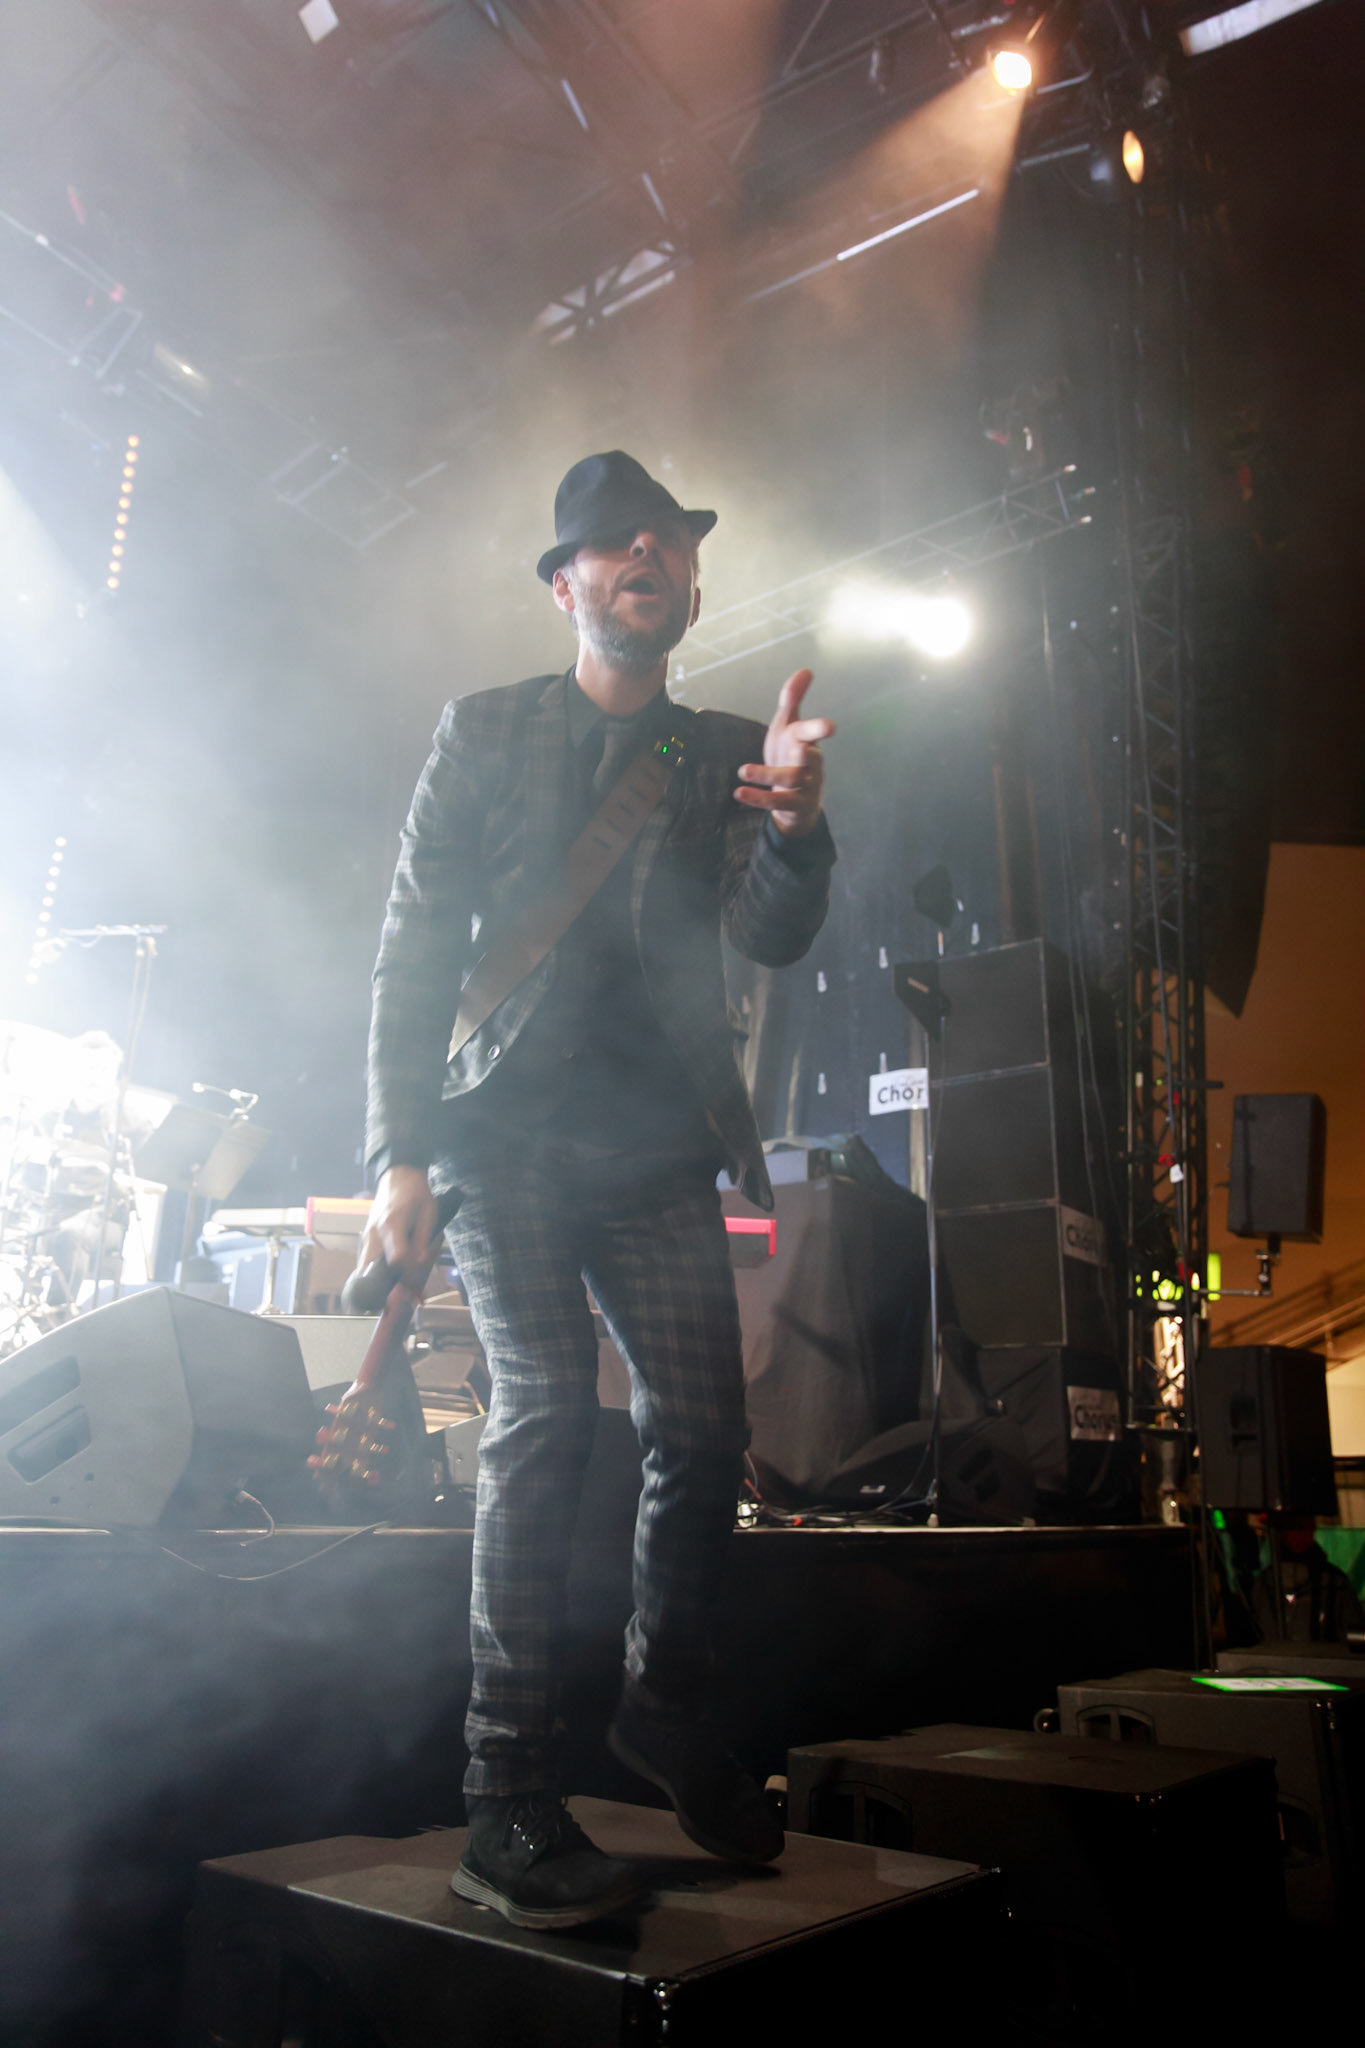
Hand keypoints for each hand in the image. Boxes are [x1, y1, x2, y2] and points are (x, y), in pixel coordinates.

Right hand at [358, 1165, 437, 1283]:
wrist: (398, 1177)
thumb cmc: (416, 1193)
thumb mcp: (430, 1212)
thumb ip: (424, 1239)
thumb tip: (421, 1264)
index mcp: (393, 1224)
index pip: (396, 1257)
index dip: (407, 1274)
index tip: (415, 1286)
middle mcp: (375, 1232)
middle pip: (371, 1268)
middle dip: (385, 1287)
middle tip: (401, 1300)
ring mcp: (367, 1236)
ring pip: (366, 1267)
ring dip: (380, 1282)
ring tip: (401, 1292)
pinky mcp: (366, 1238)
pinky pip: (367, 1261)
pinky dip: (377, 1273)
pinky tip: (393, 1279)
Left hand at [735, 668, 834, 837]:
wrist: (798, 800)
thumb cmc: (791, 756)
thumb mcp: (788, 727)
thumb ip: (793, 699)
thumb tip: (806, 670)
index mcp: (806, 742)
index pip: (812, 733)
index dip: (819, 729)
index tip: (830, 726)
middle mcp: (810, 764)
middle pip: (811, 759)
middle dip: (808, 755)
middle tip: (800, 750)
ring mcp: (804, 786)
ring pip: (790, 780)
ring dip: (766, 775)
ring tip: (743, 770)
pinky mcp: (792, 805)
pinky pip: (776, 802)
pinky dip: (757, 798)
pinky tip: (739, 793)